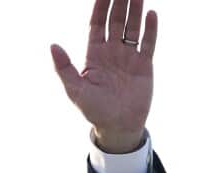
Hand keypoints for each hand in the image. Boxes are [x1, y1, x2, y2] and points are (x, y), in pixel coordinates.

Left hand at [51, 0, 157, 152]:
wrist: (118, 127)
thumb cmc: (94, 110)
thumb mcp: (75, 90)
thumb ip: (64, 68)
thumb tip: (53, 46)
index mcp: (94, 54)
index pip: (96, 23)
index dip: (99, 6)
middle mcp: (112, 51)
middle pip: (115, 20)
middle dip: (119, 2)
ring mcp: (129, 57)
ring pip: (132, 27)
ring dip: (135, 9)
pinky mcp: (144, 66)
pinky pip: (148, 43)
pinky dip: (150, 29)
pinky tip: (152, 13)